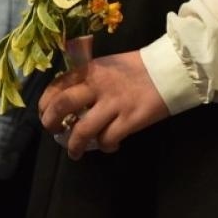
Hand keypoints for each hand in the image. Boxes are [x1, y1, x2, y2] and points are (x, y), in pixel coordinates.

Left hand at [38, 50, 169, 158]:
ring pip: (81, 131)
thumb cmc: (140, 67)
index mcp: (91, 70)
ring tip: (75, 152)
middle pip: (61, 106)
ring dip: (74, 146)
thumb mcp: (109, 66)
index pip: (57, 86)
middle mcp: (98, 86)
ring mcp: (113, 104)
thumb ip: (90, 79)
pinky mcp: (129, 120)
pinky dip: (105, 147)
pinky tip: (110, 145)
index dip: (45, 104)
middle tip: (55, 132)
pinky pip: (107, 140)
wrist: (172, 69)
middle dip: (51, 123)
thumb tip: (71, 99)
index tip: (46, 114)